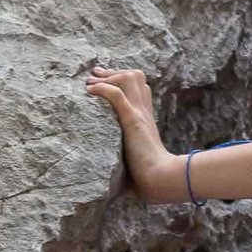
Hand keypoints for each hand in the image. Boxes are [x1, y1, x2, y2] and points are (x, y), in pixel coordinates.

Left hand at [88, 64, 186, 202]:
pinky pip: (117, 95)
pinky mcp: (132, 121)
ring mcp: (139, 114)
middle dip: (113, 73)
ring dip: (108, 77)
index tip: (103, 81)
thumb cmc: (150, 176)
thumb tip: (112, 172)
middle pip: (135, 76)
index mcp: (146, 118)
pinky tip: (90, 90)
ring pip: (128, 79)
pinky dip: (102, 88)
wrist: (161, 179)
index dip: (122, 80)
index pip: (140, 88)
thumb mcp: (137, 157)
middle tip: (95, 75)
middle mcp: (144, 111)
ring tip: (91, 83)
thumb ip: (128, 154)